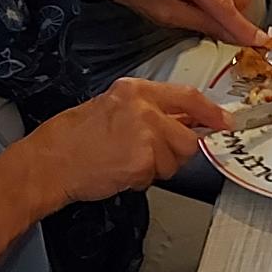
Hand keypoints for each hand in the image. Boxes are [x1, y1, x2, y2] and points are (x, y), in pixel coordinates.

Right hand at [17, 78, 228, 210]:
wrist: (48, 162)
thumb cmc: (73, 137)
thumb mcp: (112, 107)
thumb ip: (149, 109)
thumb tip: (184, 119)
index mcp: (136, 90)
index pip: (189, 97)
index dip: (210, 113)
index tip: (224, 122)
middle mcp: (144, 109)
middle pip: (188, 137)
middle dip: (177, 152)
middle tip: (151, 156)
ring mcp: (144, 136)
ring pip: (175, 160)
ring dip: (157, 168)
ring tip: (126, 161)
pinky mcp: (141, 162)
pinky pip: (156, 177)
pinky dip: (141, 180)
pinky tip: (118, 172)